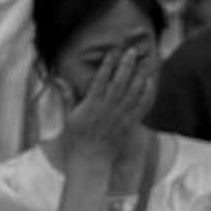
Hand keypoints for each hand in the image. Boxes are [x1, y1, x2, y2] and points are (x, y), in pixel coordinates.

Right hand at [59, 44, 152, 163]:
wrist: (90, 160)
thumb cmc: (77, 139)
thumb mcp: (69, 116)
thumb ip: (68, 96)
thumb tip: (59, 79)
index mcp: (92, 104)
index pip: (101, 79)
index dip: (109, 63)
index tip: (114, 51)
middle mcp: (108, 108)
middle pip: (120, 82)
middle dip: (127, 65)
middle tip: (133, 51)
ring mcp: (120, 116)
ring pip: (133, 92)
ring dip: (140, 75)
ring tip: (146, 62)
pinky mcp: (129, 124)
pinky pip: (141, 107)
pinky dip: (147, 94)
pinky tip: (150, 83)